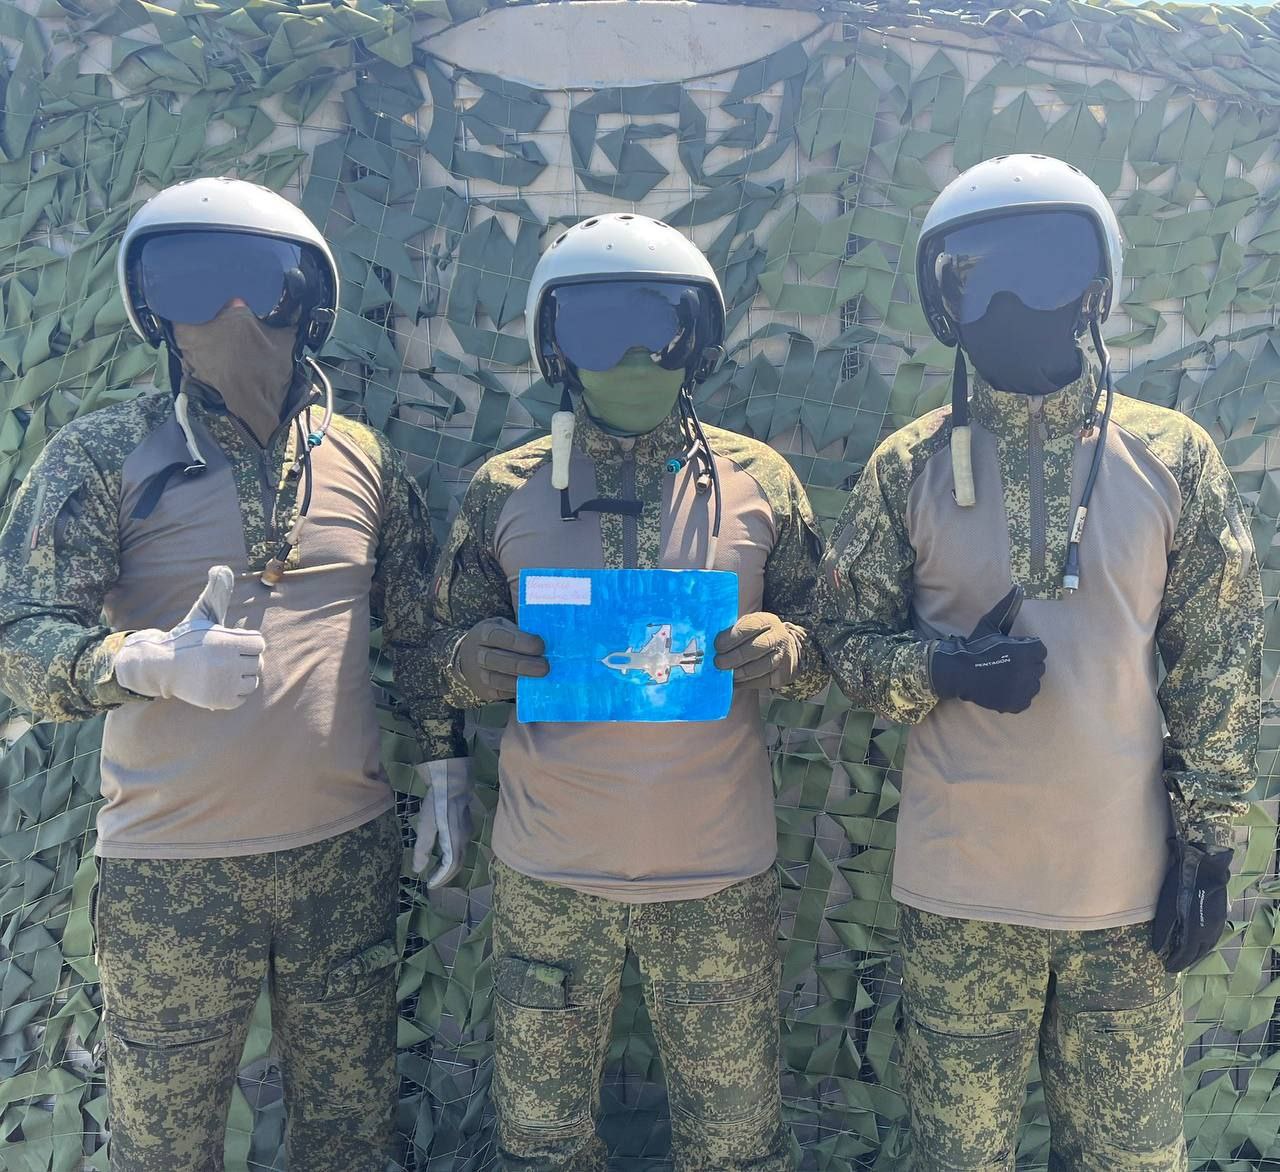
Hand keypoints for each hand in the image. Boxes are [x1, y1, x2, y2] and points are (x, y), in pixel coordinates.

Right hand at [113, 566, 263, 709]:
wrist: (162, 666)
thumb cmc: (188, 638)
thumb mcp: (203, 613)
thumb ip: (217, 592)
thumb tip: (221, 568)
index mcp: (226, 641)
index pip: (259, 643)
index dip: (244, 641)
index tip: (228, 641)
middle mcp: (227, 665)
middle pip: (257, 662)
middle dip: (242, 657)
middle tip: (221, 657)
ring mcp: (225, 685)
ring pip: (252, 681)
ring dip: (240, 675)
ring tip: (221, 669)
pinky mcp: (221, 702)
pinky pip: (242, 697)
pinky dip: (234, 692)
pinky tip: (218, 682)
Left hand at [412, 758, 472, 887]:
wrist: (452, 780)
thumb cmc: (437, 803)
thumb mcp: (426, 825)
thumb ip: (423, 848)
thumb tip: (418, 869)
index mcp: (455, 842)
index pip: (450, 867)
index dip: (440, 878)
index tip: (430, 885)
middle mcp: (465, 839)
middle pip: (458, 863)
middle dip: (445, 875)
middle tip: (433, 880)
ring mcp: (467, 831)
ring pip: (460, 854)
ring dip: (449, 865)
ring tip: (436, 868)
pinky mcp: (466, 823)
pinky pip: (460, 845)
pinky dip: (452, 854)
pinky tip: (443, 850)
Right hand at [454, 617, 547, 701]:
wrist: (469, 659)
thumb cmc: (495, 640)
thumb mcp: (502, 626)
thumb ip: (520, 628)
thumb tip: (547, 629)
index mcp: (484, 633)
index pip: (499, 636)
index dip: (520, 641)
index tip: (540, 645)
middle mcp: (478, 654)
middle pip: (498, 660)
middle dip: (523, 664)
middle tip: (545, 667)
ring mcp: (478, 674)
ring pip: (497, 679)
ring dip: (521, 680)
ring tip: (541, 679)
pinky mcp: (484, 691)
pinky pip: (501, 693)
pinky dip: (517, 691)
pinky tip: (532, 687)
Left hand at [713, 612, 799, 688]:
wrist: (785, 648)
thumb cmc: (758, 636)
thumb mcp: (748, 626)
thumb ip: (732, 633)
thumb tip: (709, 645)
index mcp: (766, 621)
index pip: (750, 627)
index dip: (732, 637)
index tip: (717, 646)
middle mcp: (778, 636)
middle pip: (756, 647)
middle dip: (734, 657)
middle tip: (718, 663)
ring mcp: (783, 656)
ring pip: (762, 666)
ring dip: (741, 672)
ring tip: (726, 674)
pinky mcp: (783, 674)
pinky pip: (764, 680)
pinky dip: (747, 683)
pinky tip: (735, 682)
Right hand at [928, 585, 1045, 713]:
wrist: (958, 671)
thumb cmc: (976, 647)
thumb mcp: (992, 625)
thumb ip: (1008, 608)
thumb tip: (1019, 587)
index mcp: (1027, 651)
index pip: (1039, 650)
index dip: (1024, 648)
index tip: (1009, 650)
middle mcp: (1029, 672)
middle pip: (1037, 667)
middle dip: (1024, 664)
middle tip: (1004, 663)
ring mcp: (1023, 690)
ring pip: (1032, 684)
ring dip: (1022, 680)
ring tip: (1003, 676)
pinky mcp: (1017, 704)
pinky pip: (1025, 699)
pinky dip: (1016, 696)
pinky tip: (1001, 688)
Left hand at [1152, 836, 1231, 971]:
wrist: (1205, 865)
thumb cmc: (1180, 885)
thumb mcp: (1166, 907)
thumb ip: (1163, 930)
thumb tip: (1157, 949)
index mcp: (1197, 932)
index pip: (1186, 955)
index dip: (1176, 963)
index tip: (1167, 968)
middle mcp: (1210, 931)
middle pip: (1199, 953)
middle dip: (1187, 961)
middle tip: (1175, 965)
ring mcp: (1218, 923)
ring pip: (1208, 945)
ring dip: (1197, 953)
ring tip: (1186, 956)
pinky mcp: (1221, 914)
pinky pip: (1213, 936)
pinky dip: (1204, 943)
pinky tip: (1198, 941)